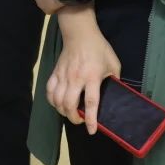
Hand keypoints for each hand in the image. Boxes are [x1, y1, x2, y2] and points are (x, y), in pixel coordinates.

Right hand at [47, 9, 120, 132]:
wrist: (80, 33)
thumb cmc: (99, 48)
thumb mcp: (113, 63)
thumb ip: (115, 79)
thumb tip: (115, 93)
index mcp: (92, 77)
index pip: (90, 102)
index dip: (90, 119)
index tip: (91, 130)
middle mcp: (76, 78)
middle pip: (69, 104)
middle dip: (74, 118)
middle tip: (79, 120)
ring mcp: (63, 76)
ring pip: (57, 100)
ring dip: (63, 111)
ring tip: (69, 112)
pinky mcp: (55, 72)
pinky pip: (49, 91)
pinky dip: (52, 101)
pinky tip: (58, 103)